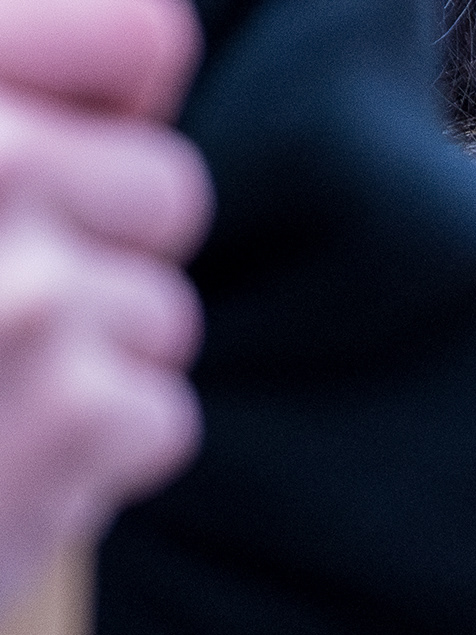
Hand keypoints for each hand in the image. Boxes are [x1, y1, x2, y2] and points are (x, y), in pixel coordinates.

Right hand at [0, 0, 209, 599]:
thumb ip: (12, 100)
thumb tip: (155, 50)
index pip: (139, 31)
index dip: (116, 97)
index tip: (65, 139)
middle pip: (167, 190)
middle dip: (99, 252)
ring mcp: (25, 289)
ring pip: (161, 313)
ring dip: (84, 363)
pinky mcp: (70, 409)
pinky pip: (156, 417)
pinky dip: (83, 457)